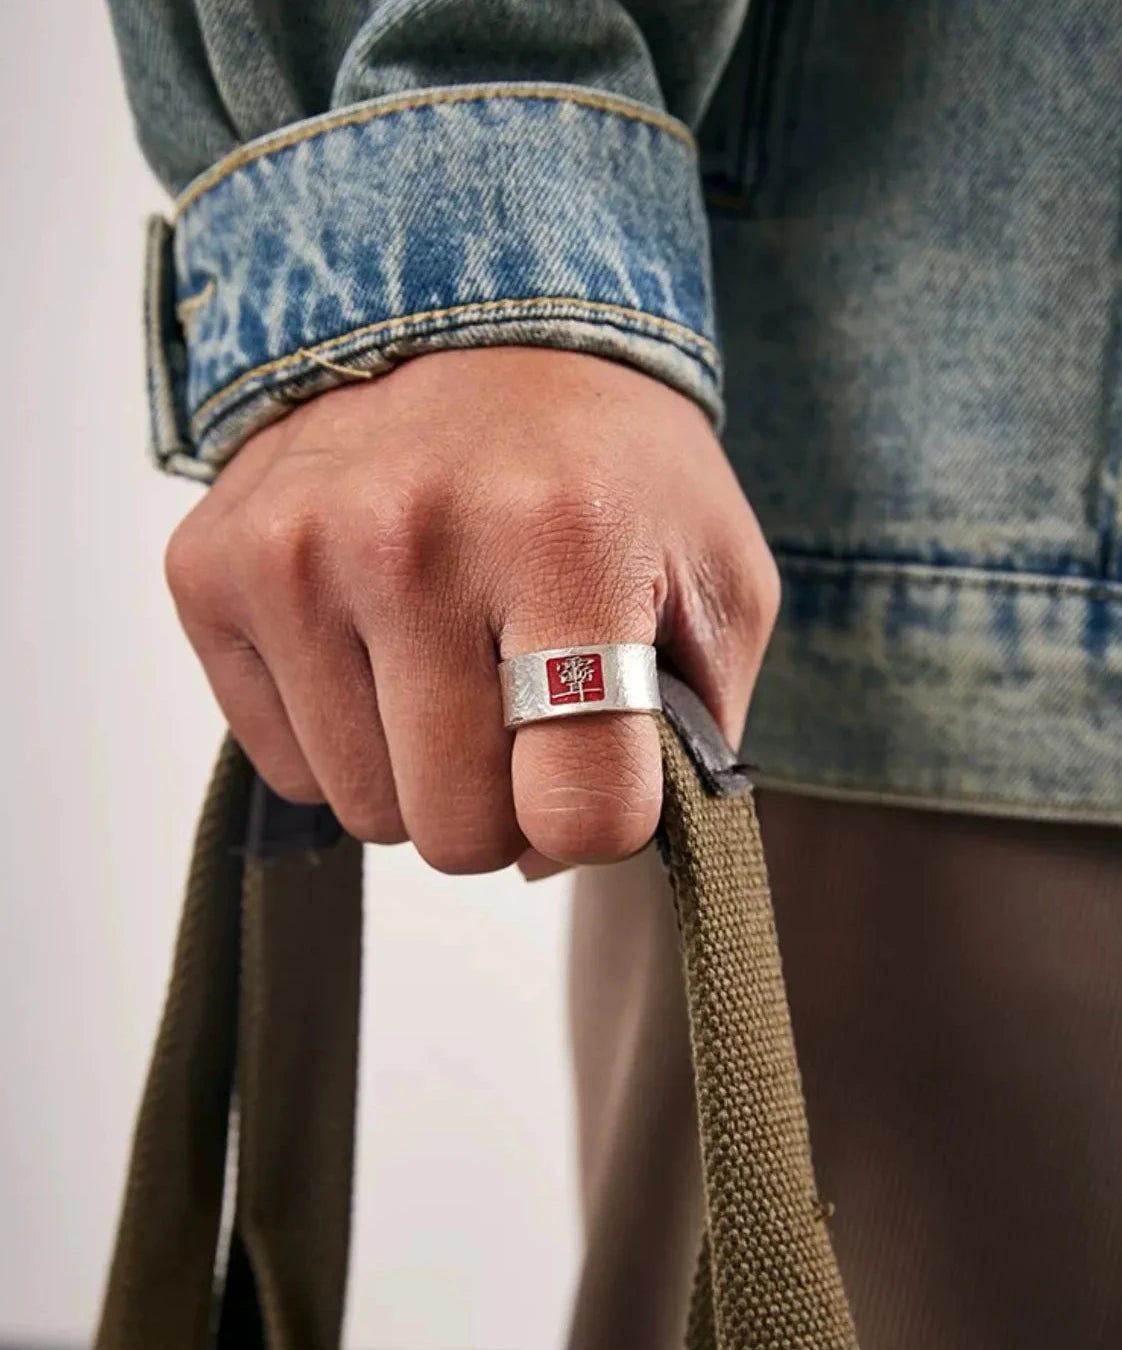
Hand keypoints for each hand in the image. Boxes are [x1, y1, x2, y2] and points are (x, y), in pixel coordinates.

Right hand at [165, 349, 778, 872]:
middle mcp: (410, 540)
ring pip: (364, 809)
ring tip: (446, 658)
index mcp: (564, 542)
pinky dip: (340, 733)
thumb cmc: (608, 466)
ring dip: (417, 767)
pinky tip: (372, 639)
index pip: (580, 807)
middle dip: (501, 803)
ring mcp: (294, 554)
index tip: (597, 766)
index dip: (599, 822)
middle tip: (517, 711)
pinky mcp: (211, 570)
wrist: (474, 321)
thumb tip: (556, 852)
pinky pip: (284, 766)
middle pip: (458, 832)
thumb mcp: (716, 581)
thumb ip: (691, 739)